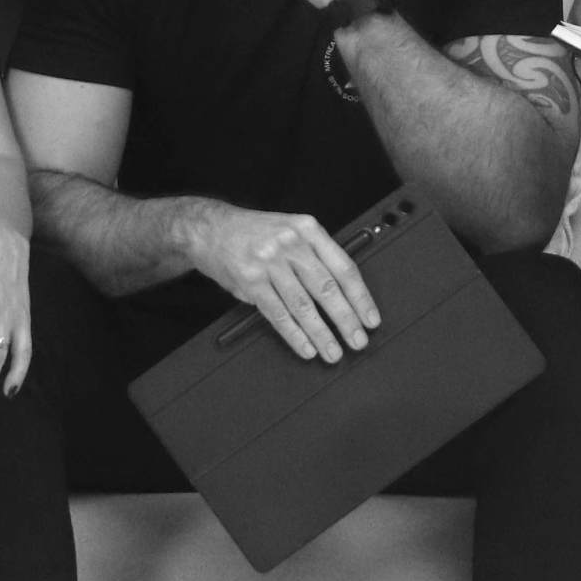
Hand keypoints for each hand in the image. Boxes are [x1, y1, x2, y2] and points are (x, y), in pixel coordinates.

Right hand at [183, 201, 380, 363]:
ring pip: (303, 305)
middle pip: (327, 288)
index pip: (343, 267)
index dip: (361, 297)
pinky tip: (306, 347)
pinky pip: (278, 314)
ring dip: (322, 334)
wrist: (209, 229)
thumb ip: (315, 254)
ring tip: (334, 351)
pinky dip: (295, 335)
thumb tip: (345, 292)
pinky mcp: (250, 281)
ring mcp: (269, 263)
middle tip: (358, 341)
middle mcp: (290, 244)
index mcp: (307, 229)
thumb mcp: (290, 230)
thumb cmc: (254, 233)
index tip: (371, 319)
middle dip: (346, 320)